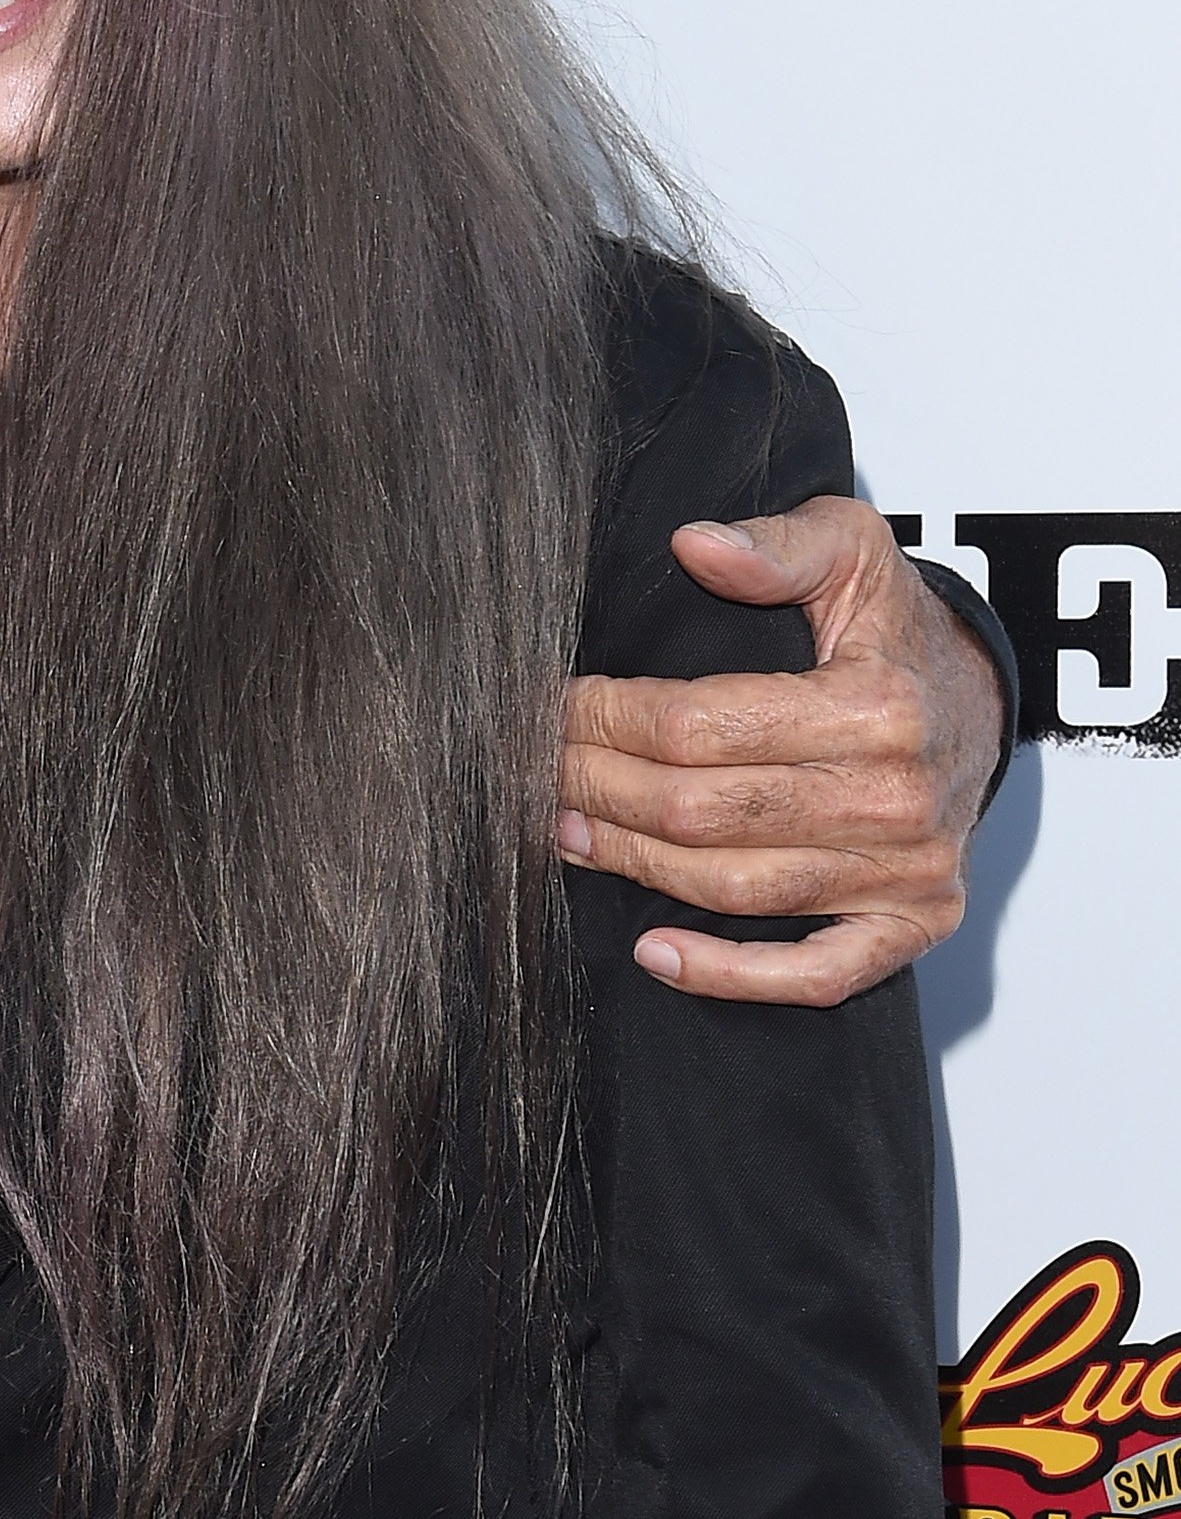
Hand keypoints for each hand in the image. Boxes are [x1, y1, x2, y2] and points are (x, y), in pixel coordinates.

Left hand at [559, 496, 1005, 1006]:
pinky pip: (815, 974)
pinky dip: (730, 975)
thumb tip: (696, 544)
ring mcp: (908, 871)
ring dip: (633, 866)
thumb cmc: (898, 630)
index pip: (697, 726)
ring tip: (568, 833)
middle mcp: (896, 797)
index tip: (555, 708)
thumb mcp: (853, 552)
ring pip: (733, 888)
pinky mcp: (913, 924)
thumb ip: (777, 547)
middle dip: (599, 791)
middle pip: (701, 812)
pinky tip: (658, 953)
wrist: (979, 701)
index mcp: (877, 705)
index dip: (606, 719)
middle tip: (538, 774)